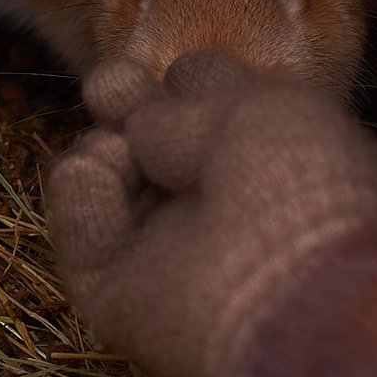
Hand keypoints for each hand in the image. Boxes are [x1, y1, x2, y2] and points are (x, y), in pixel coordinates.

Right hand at [48, 49, 376, 376]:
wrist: (287, 295)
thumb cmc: (297, 192)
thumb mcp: (254, 109)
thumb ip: (180, 105)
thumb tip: (131, 132)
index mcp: (269, 160)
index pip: (208, 109)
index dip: (188, 84)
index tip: (184, 80)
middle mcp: (215, 205)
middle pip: (148, 138)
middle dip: (125, 101)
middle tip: (111, 88)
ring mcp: (162, 250)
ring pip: (105, 174)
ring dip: (104, 145)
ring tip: (120, 146)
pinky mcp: (113, 295)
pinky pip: (79, 228)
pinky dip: (81, 191)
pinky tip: (102, 169)